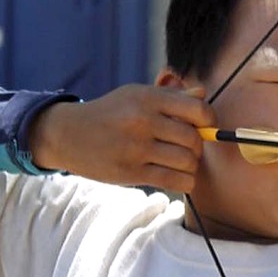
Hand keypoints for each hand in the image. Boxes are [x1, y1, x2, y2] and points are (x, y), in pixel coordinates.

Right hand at [29, 84, 213, 193]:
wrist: (68, 134)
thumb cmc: (110, 113)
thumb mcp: (137, 96)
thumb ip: (171, 97)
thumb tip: (202, 94)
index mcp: (148, 99)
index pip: (197, 109)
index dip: (209, 121)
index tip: (205, 127)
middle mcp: (142, 121)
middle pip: (193, 139)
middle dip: (197, 147)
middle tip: (187, 148)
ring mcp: (136, 148)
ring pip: (187, 162)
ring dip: (190, 166)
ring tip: (180, 162)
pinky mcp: (130, 172)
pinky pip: (174, 181)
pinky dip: (185, 182)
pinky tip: (179, 177)